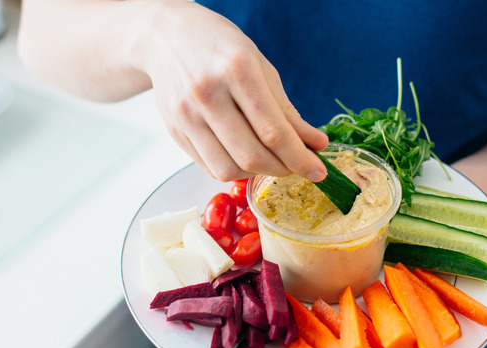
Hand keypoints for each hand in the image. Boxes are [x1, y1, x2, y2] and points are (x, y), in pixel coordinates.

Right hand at [141, 1, 327, 181]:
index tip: (318, 170)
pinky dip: (235, 169)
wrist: (167, 36)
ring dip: (258, 173)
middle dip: (283, 169)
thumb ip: (288, 110)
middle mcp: (208, 94)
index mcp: (237, 71)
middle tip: (298, 167)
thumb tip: (315, 144)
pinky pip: (210, 166)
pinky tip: (246, 156)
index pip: (274, 131)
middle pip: (252, 155)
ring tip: (271, 160)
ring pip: (229, 168)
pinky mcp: (175, 131)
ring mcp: (187, 115)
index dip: (300, 157)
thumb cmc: (220, 49)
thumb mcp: (261, 68)